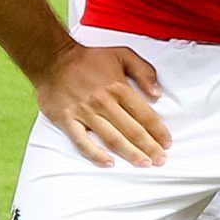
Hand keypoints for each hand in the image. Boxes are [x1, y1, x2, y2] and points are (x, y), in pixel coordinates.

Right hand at [37, 41, 168, 168]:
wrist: (52, 59)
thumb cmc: (88, 58)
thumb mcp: (123, 54)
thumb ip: (144, 72)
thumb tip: (157, 93)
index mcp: (119, 87)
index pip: (145, 115)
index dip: (158, 131)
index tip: (167, 142)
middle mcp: (103, 102)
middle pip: (132, 130)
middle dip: (149, 147)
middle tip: (160, 160)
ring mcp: (84, 113)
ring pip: (112, 138)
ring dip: (130, 153)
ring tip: (143, 164)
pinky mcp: (66, 120)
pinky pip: (82, 142)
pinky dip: (95, 155)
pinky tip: (109, 163)